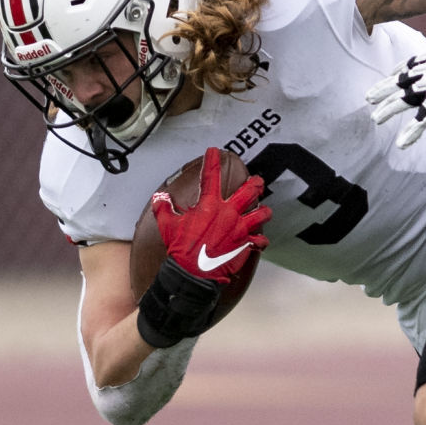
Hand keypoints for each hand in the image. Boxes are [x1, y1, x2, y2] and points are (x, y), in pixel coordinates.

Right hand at [152, 147, 271, 284]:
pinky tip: (260, 240)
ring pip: (261, 214)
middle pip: (249, 191)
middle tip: (257, 181)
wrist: (193, 273)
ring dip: (264, 211)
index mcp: (209, 206)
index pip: (211, 177)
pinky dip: (261, 240)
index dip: (212, 161)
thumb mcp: (167, 225)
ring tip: (265, 210)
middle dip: (255, 184)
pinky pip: (260, 240)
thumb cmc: (180, 249)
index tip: (214, 151)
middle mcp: (229, 213)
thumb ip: (164, 208)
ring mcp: (240, 229)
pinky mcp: (246, 244)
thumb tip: (160, 197)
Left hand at [367, 24, 425, 147]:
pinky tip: (402, 143)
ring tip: (375, 118)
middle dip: (384, 90)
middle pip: (401, 82)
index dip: (401, 68)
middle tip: (369, 97)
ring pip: (404, 100)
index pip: (412, 63)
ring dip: (388, 109)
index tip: (392, 72)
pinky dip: (413, 132)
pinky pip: (423, 119)